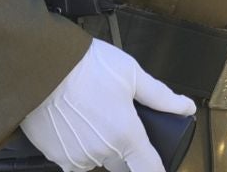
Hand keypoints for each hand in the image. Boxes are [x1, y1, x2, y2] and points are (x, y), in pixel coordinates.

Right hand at [19, 39, 195, 171]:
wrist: (40, 65)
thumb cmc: (86, 66)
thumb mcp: (131, 73)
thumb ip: (161, 96)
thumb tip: (186, 107)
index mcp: (126, 135)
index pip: (150, 169)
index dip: (158, 170)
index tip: (159, 168)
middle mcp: (102, 152)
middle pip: (123, 166)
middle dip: (127, 152)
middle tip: (120, 122)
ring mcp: (77, 158)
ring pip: (98, 159)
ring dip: (101, 146)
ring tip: (93, 114)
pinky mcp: (55, 156)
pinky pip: (74, 158)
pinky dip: (78, 146)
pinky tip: (74, 121)